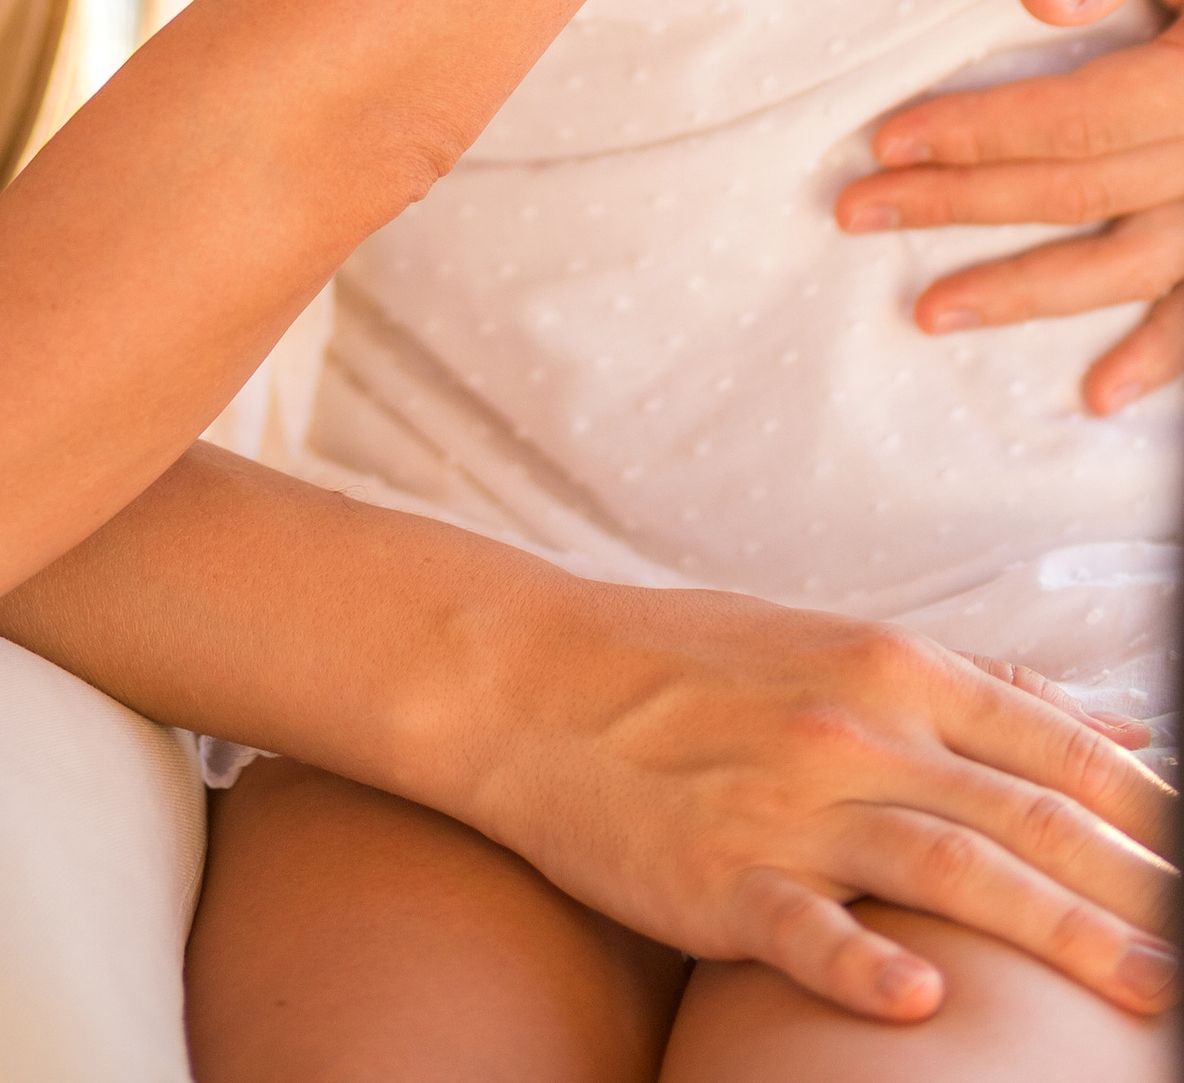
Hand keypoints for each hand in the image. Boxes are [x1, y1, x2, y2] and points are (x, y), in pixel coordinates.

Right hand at [460, 576, 1173, 1023]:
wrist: (529, 673)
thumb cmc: (687, 661)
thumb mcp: (834, 644)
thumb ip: (971, 687)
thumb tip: (1109, 722)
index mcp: (888, 669)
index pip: (1055, 748)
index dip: (1149, 811)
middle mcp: (854, 732)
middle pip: (1027, 820)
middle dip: (1139, 893)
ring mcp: (787, 806)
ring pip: (952, 873)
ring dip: (1061, 940)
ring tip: (1149, 998)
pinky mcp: (717, 877)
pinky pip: (804, 929)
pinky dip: (865, 966)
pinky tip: (921, 1007)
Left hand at [837, 0, 1183, 411]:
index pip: (1080, 118)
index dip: (980, 134)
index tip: (883, 141)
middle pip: (1087, 191)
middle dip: (966, 207)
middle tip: (855, 214)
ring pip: (1136, 260)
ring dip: (1033, 294)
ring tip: (930, 314)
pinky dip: (1161, 352)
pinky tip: (1100, 394)